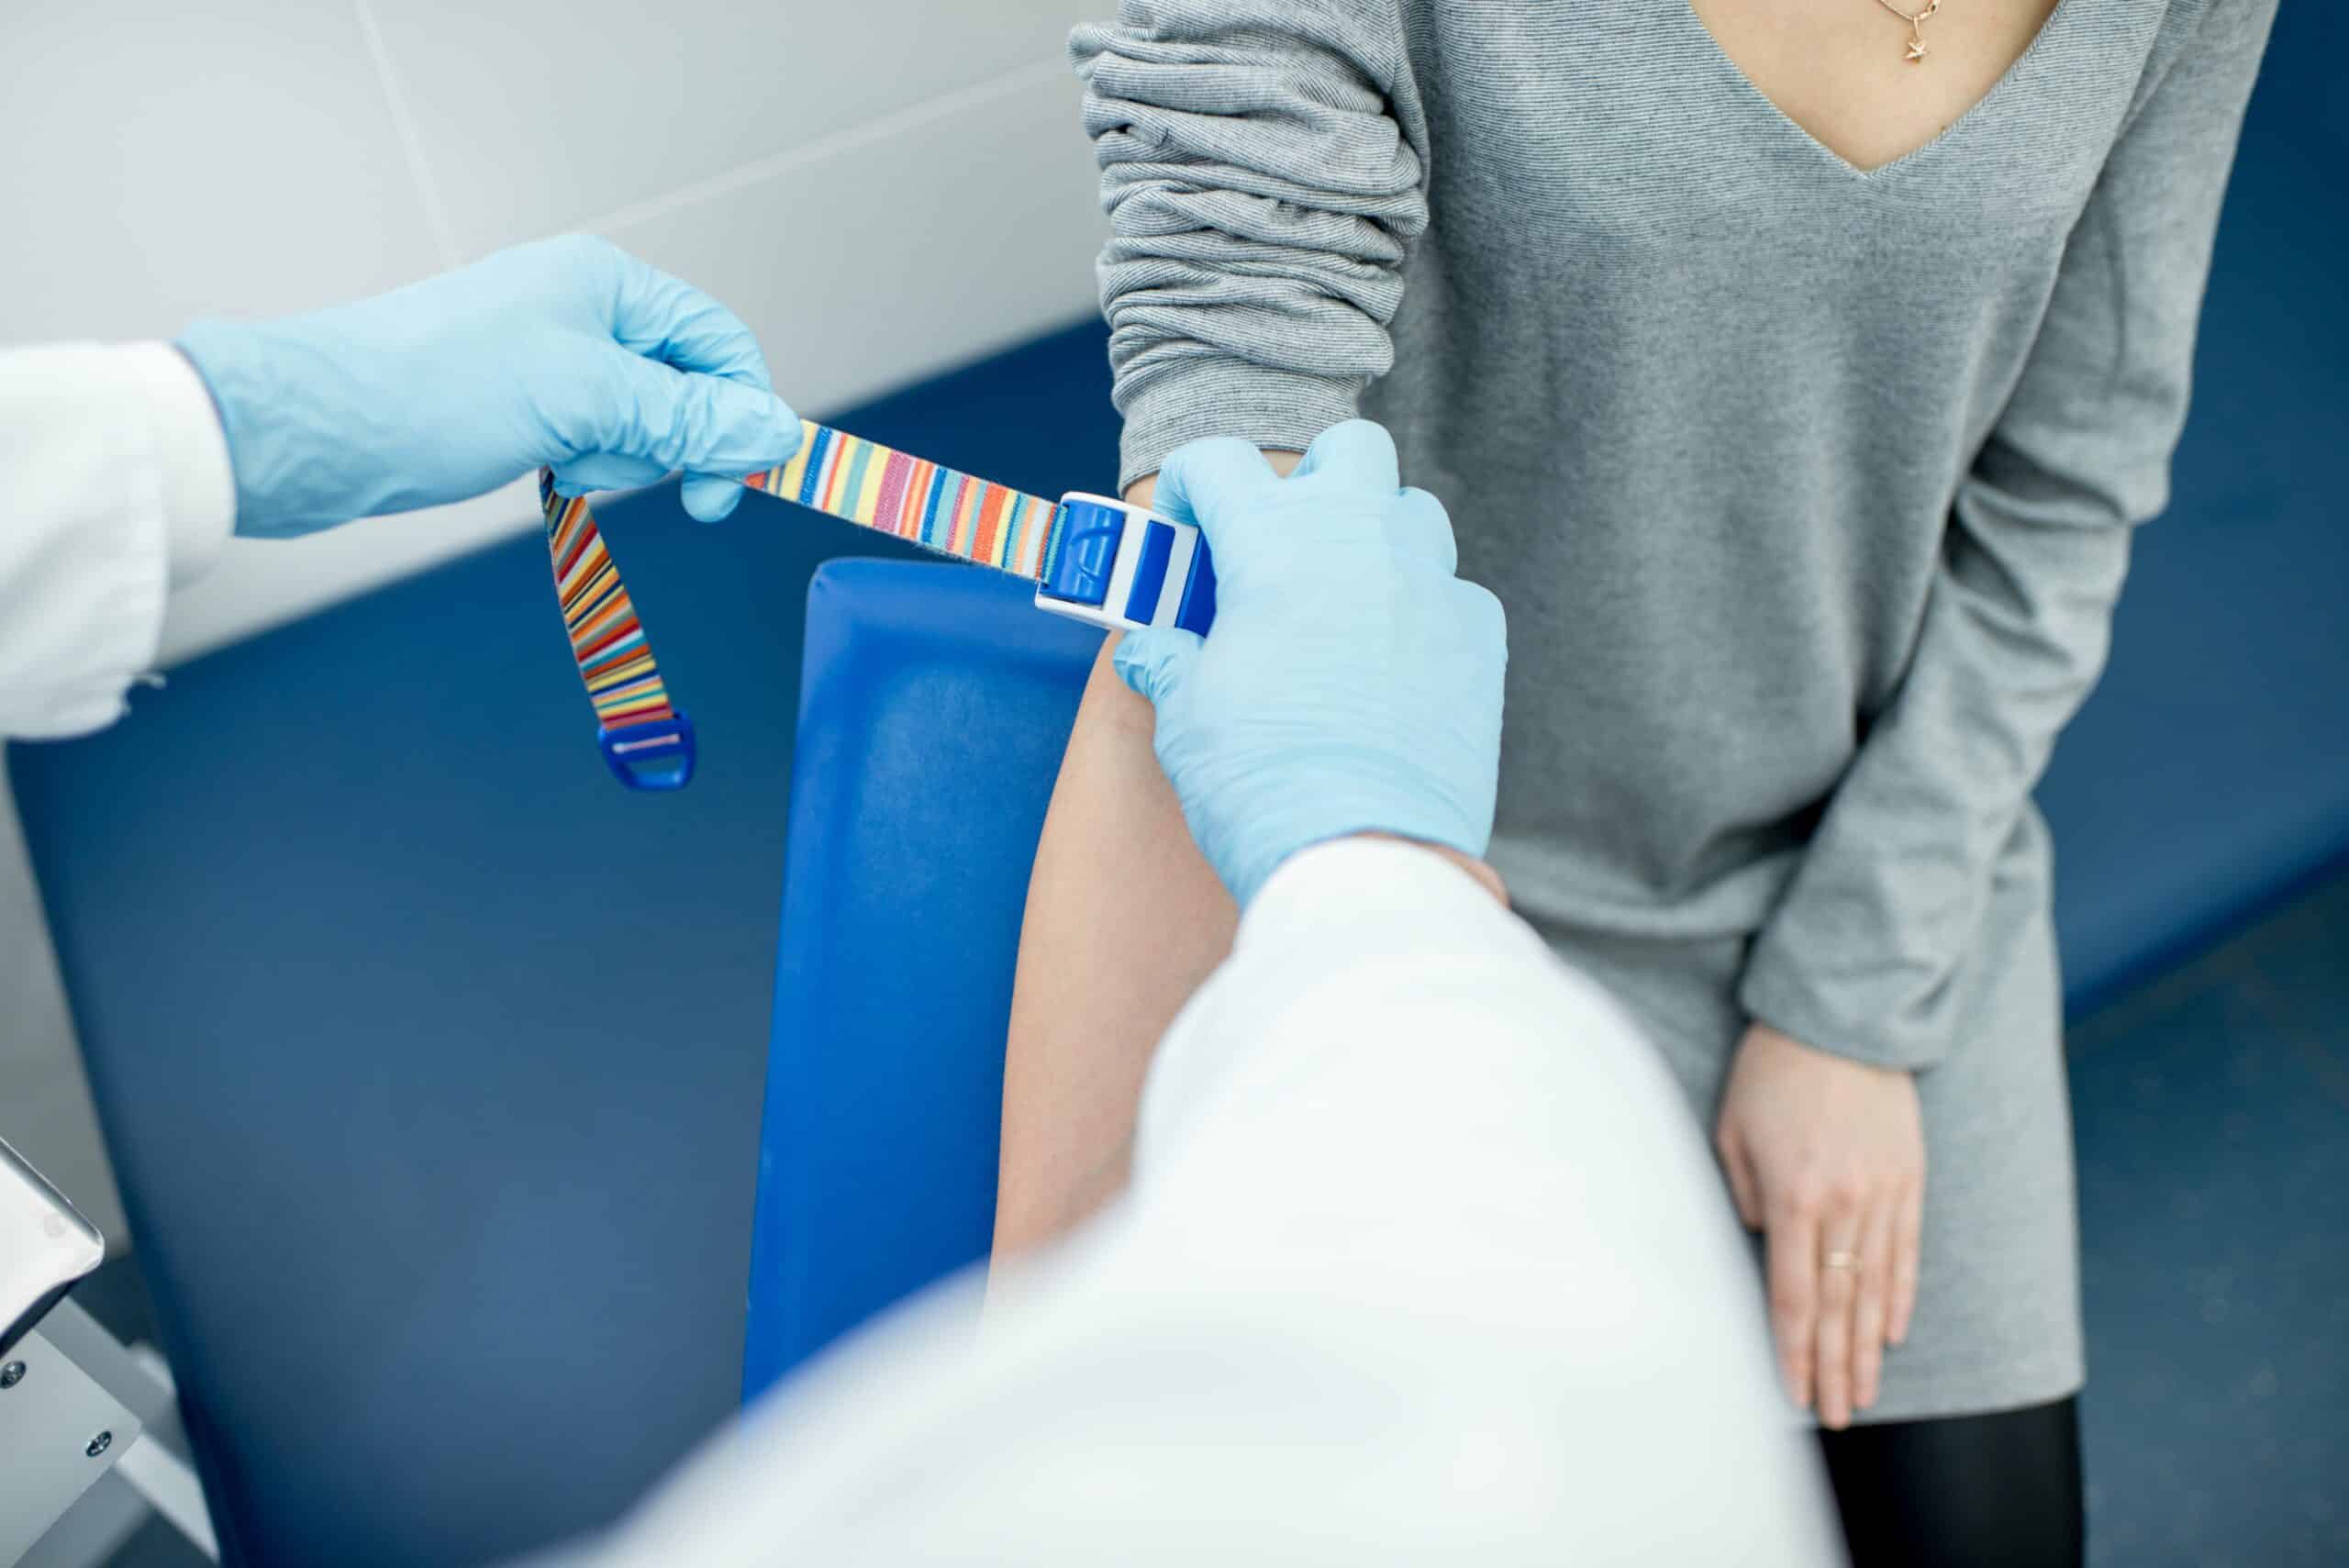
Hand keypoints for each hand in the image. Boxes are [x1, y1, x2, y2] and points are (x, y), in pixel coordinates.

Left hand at [177, 235, 799, 536]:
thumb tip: (779, 431)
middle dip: (662, 440)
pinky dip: (582, 463)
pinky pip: (592, 439)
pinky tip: (542, 469)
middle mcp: (583, 309)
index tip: (730, 485)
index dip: (740, 413)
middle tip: (609, 463)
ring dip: (614, 457)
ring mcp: (550, 356)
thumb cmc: (434, 393)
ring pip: (639, 423)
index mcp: (606, 283)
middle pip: (685, 388)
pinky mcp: (521, 402)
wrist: (315, 431)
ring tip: (555, 458)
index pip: (719, 344)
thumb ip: (690, 419)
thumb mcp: (586, 403)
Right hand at [1111, 420, 1506, 908]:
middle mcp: (1361, 540)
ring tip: (1340, 594)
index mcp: (1273, 544)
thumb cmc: (1261, 780)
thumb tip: (1151, 647)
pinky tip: (1393, 661)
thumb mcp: (1186, 716)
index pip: (1218, 462)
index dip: (1185, 486)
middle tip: (1279, 539)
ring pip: (1412, 511)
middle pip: (1348, 450)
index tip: (1180, 527)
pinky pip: (1453, 592)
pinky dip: (1420, 609)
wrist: (1364, 855)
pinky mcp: (1480, 637)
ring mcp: (1431, 584)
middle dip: (1309, 477)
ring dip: (1375, 532)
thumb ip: (1170, 659)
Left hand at [1713, 1022, 1925, 1429]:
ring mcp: (1883, 1193)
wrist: (1842, 1018)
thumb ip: (1745, 1196)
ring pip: (1876, 1288)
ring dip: (1868, 1347)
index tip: (1794, 1395)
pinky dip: (1900, 1296)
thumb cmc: (1771, 1072)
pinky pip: (1906, 1251)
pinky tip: (1891, 1332)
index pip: (1794, 1295)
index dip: (1794, 1351)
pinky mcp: (1909, 1178)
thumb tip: (1765, 1245)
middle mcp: (1844, 1204)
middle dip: (1835, 1368)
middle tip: (1837, 1419)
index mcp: (1793, 1195)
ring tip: (1864, 1393)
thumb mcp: (1733, 1131)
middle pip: (1839, 1306)